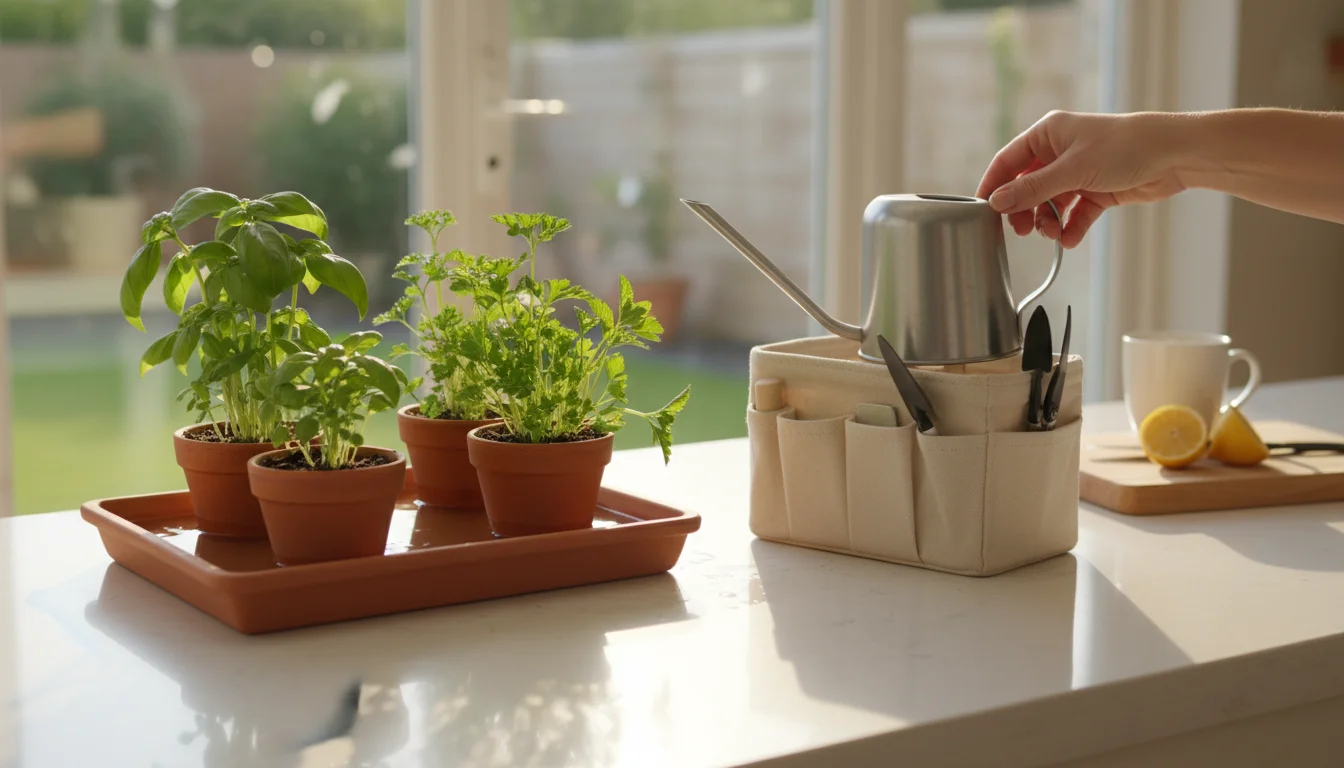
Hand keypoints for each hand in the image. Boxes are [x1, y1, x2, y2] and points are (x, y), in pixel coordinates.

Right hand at [976, 111, 1188, 247]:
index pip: (1008, 161)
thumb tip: (996, 202)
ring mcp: (1078, 172)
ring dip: (1048, 221)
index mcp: (1048, 134)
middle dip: (1024, 210)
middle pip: (1026, 186)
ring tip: (1054, 233)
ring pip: (1049, 203)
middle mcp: (1060, 152)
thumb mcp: (1073, 169)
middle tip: (1022, 231)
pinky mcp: (1096, 191)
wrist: (1174, 155)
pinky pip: (1074, 213)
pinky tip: (1071, 238)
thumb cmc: (1124, 147)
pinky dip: (1071, 227)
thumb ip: (1032, 189)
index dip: (994, 186)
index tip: (984, 211)